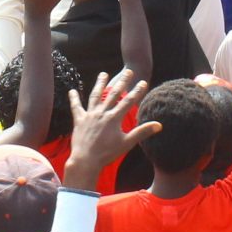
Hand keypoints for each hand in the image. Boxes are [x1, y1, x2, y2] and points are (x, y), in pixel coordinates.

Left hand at [62, 69, 158, 189]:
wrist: (86, 160)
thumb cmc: (107, 153)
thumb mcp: (127, 143)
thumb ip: (142, 132)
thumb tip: (158, 125)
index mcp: (114, 118)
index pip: (128, 101)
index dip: (137, 91)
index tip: (143, 82)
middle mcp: (102, 113)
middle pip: (113, 94)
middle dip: (122, 82)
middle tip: (128, 72)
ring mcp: (90, 115)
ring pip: (95, 96)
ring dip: (99, 84)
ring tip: (103, 74)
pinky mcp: (79, 120)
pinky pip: (76, 107)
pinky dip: (74, 99)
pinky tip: (72, 91)